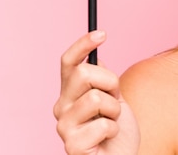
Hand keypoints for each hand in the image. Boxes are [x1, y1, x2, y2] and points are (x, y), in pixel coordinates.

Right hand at [53, 31, 139, 154]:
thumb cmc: (116, 130)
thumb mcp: (114, 97)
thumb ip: (102, 80)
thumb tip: (96, 56)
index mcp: (70, 92)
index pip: (68, 62)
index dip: (82, 44)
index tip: (102, 33)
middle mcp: (62, 106)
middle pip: (84, 72)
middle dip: (110, 82)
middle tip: (115, 97)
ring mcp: (64, 126)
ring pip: (96, 98)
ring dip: (114, 110)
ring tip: (111, 122)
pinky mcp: (72, 145)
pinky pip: (103, 124)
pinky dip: (114, 130)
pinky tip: (107, 139)